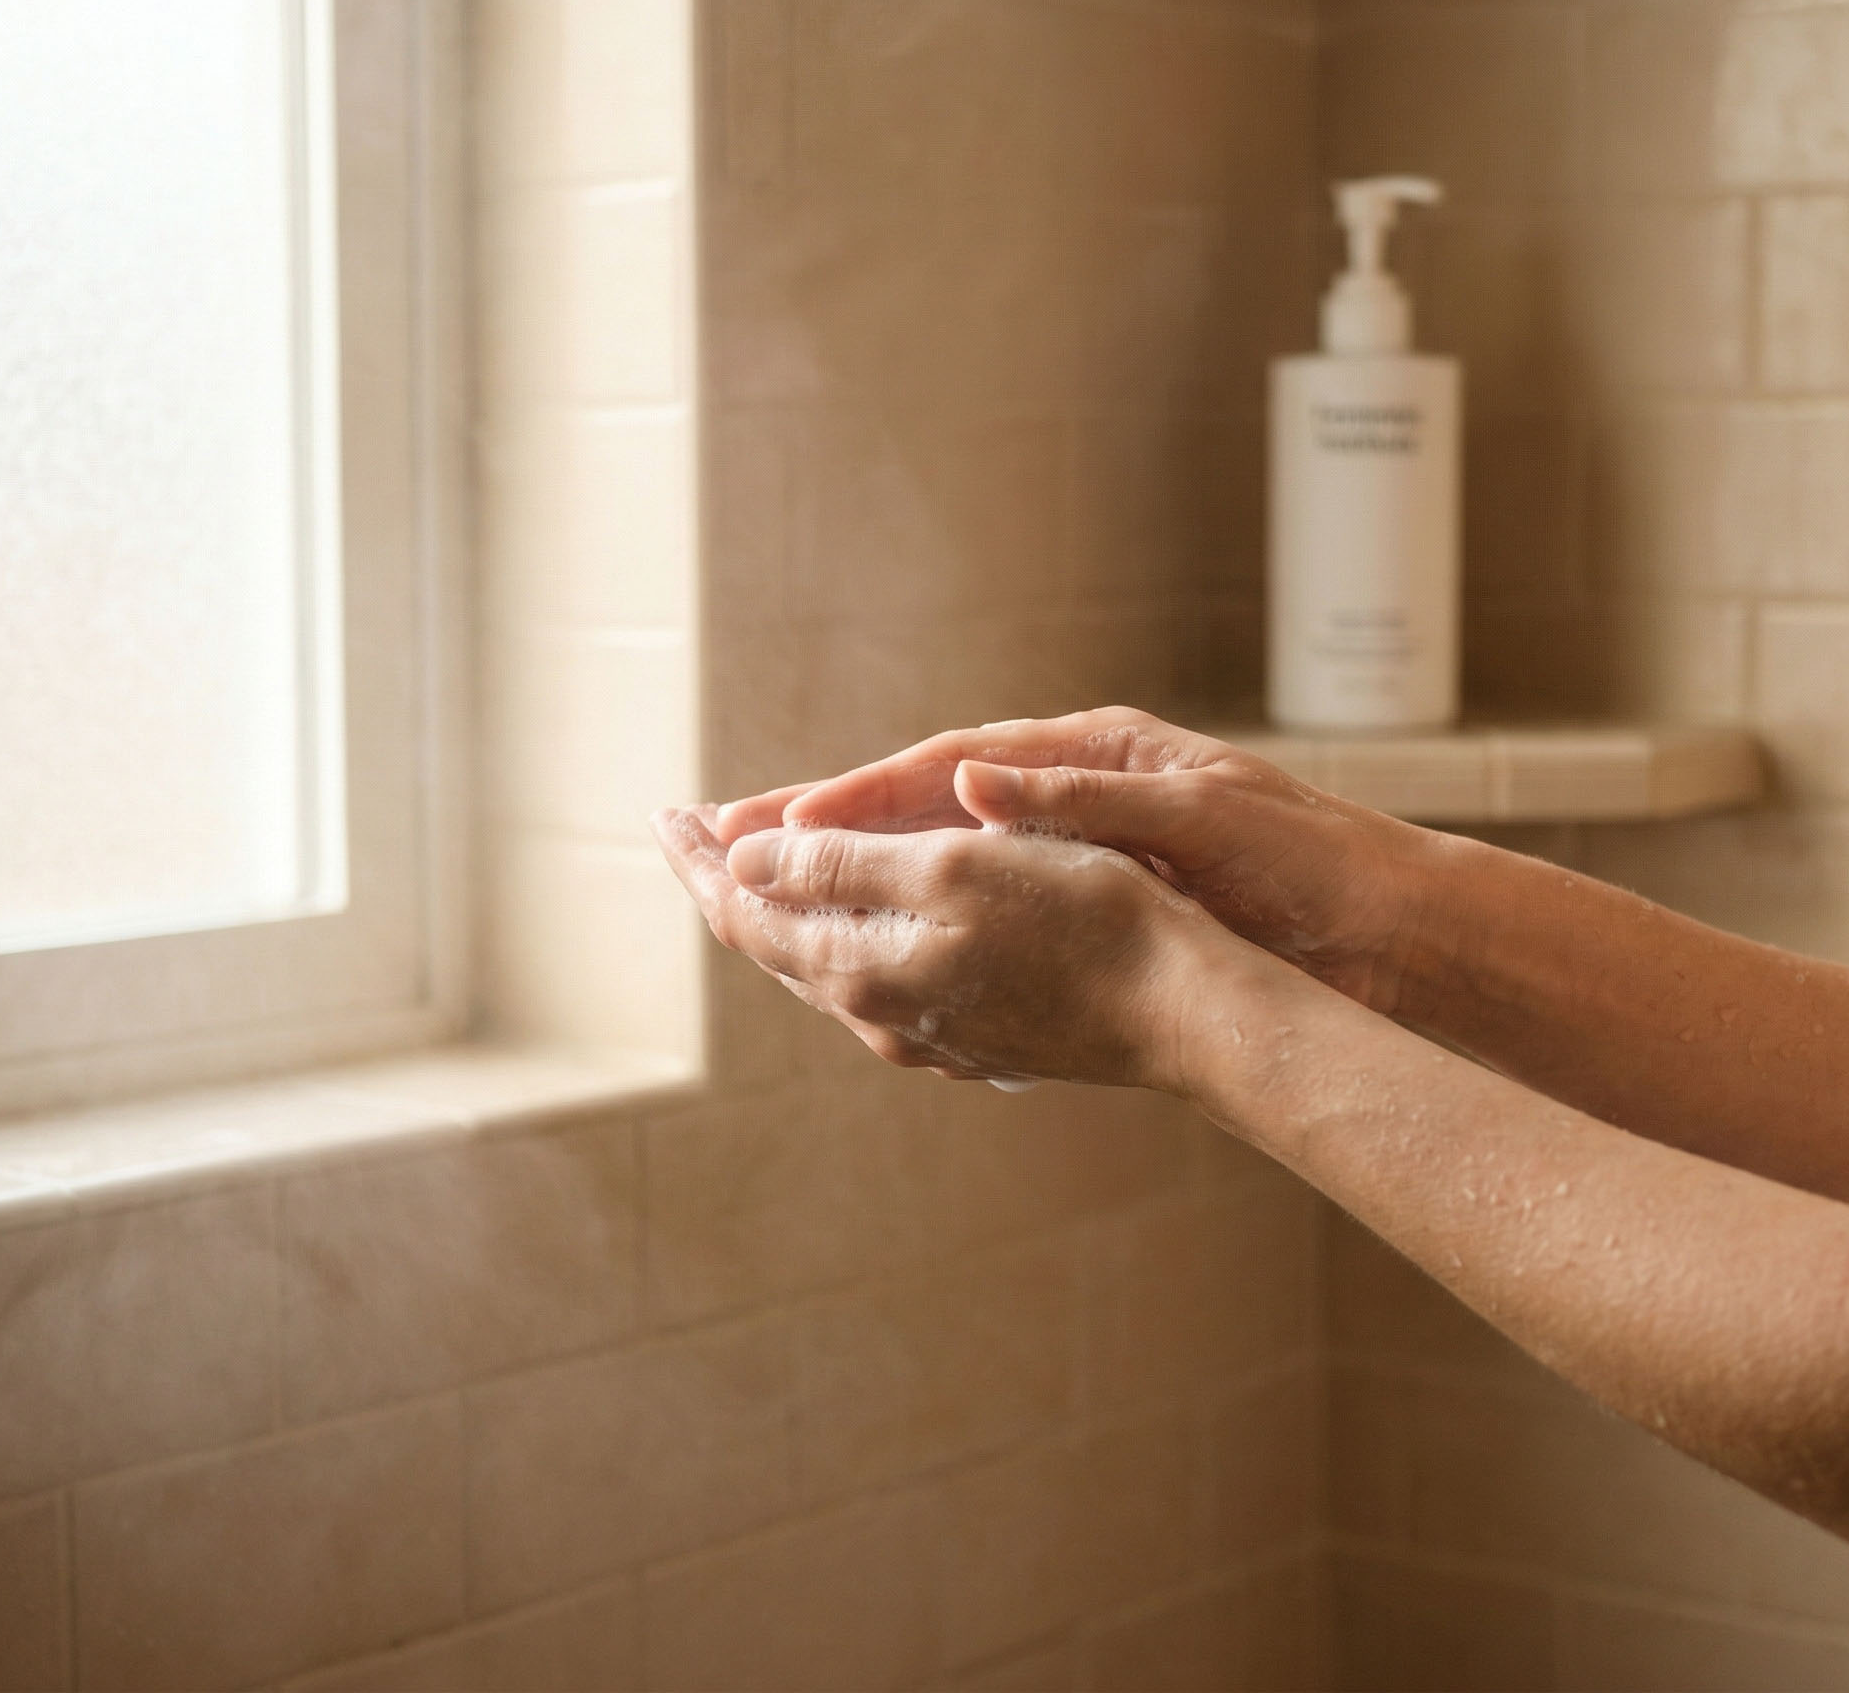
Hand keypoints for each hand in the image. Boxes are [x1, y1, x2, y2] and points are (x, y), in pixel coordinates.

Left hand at [653, 798, 1251, 1091]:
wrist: (1183, 1010)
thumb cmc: (1080, 922)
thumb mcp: (950, 869)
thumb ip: (839, 866)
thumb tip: (742, 862)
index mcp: (862, 967)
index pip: (745, 910)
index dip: (700, 857)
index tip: (665, 811)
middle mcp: (881, 1013)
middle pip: (775, 945)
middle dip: (730, 882)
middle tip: (691, 832)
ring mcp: (931, 1033)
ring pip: (827, 967)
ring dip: (786, 913)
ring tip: (758, 871)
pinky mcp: (978, 1037)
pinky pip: (881, 981)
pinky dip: (845, 937)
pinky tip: (857, 923)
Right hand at [716, 708, 1437, 1015]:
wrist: (1381, 928)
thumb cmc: (1303, 860)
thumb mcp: (1196, 817)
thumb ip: (1085, 797)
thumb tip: (975, 775)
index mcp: (1092, 752)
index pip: (948, 766)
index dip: (857, 795)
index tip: (778, 819)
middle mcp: (1071, 793)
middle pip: (924, 805)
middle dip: (826, 828)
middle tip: (726, 846)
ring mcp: (1078, 850)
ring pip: (941, 860)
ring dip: (858, 876)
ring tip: (770, 899)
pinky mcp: (1096, 903)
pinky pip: (984, 906)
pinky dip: (922, 922)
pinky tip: (874, 951)